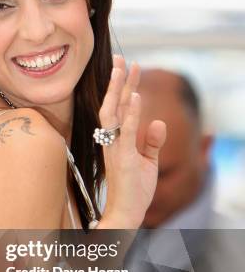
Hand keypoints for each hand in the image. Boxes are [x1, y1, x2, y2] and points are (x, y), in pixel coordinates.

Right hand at [99, 55, 166, 227]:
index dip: (122, 87)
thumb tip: (159, 121)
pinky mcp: (123, 159)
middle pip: (113, 104)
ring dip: (119, 90)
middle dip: (117, 81)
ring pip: (114, 113)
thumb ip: (152, 141)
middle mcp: (111, 141)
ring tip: (123, 68)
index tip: (124, 66)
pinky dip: (131, 115)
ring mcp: (115, 149)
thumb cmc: (134, 190)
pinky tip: (136, 97)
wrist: (125, 213)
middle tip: (120, 57)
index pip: (118, 108)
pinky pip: (126, 132)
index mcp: (116, 141)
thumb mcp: (148, 162)